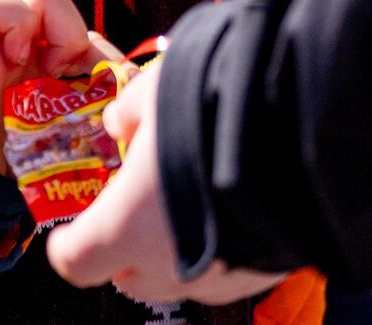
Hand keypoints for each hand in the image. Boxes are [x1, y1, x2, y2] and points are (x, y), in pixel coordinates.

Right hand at [0, 0, 119, 174]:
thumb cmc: (39, 147)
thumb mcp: (80, 116)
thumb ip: (106, 93)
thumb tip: (136, 80)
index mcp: (49, 45)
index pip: (71, 9)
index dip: (78, 37)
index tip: (78, 77)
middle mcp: (14, 38)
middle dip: (56, 25)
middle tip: (50, 67)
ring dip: (10, 24)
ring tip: (13, 63)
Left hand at [47, 61, 282, 304]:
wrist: (301, 134)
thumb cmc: (211, 110)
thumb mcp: (153, 92)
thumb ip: (127, 114)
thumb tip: (120, 124)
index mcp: (126, 227)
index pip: (76, 261)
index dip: (71, 243)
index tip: (72, 228)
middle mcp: (169, 268)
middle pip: (130, 275)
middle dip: (127, 244)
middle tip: (138, 201)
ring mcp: (220, 280)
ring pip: (180, 275)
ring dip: (177, 246)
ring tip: (192, 195)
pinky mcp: (264, 276)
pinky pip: (227, 270)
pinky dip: (222, 246)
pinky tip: (233, 204)